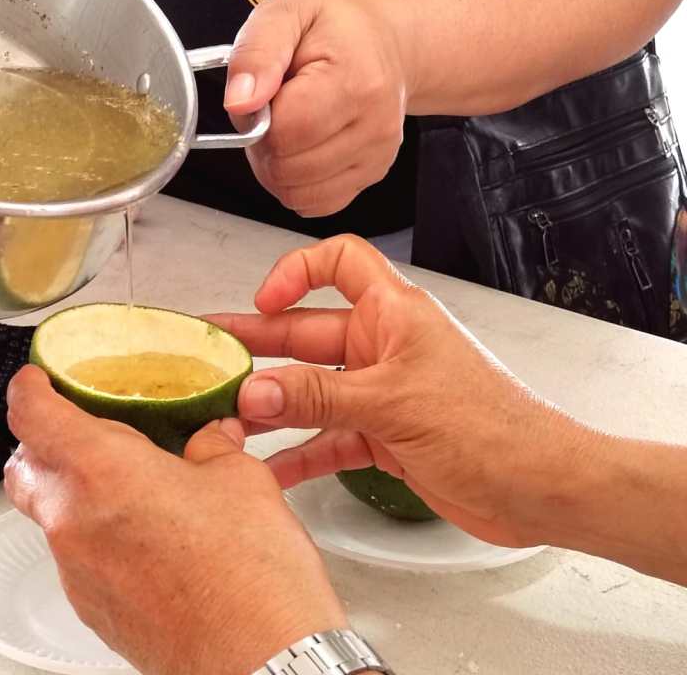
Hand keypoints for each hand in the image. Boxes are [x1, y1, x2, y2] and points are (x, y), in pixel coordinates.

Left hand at [4, 366, 345, 674]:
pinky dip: (94, 535)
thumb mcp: (241, 481)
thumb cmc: (250, 577)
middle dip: (43, 444)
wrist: (260, 665)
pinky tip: (147, 537)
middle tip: (82, 429)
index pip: (32, 415)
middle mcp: (73, 522)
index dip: (29, 389)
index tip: (36, 380)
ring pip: (49, 516)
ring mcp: (77, 572)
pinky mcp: (92, 610)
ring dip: (73, 493)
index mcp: (101, 472)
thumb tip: (210, 436)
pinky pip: (76, 557)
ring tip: (131, 486)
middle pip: (25, 468)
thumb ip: (214, 446)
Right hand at [209, 235, 596, 547]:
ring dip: (271, 405)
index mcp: (394, 314)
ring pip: (310, 391)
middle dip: (259, 347)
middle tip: (212, 358)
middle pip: (307, 334)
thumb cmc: (494, 427)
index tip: (264, 300)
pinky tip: (268, 469)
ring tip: (224, 417)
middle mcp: (384, 347)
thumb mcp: (392, 402)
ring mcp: (382, 394)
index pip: (340, 263)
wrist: (540, 488)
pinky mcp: (384, 438)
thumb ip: (317, 397)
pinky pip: (326, 439)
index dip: (297, 272)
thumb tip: (255, 392)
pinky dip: (298, 454)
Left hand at [224, 0, 412, 216]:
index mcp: (354, 82)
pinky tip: (303, 147)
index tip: (267, 93)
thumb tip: (239, 102)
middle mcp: (374, 127)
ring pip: (297, 194)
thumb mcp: (285, 14)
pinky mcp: (371, 175)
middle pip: (287, 170)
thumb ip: (256, 54)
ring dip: (277, 167)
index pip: (284, 133)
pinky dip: (296, 183)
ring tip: (290, 125)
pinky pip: (314, 204)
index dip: (258, 119)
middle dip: (266, 145)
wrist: (386, 36)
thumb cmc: (335, 24)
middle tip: (276, 109)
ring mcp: (377, 156)